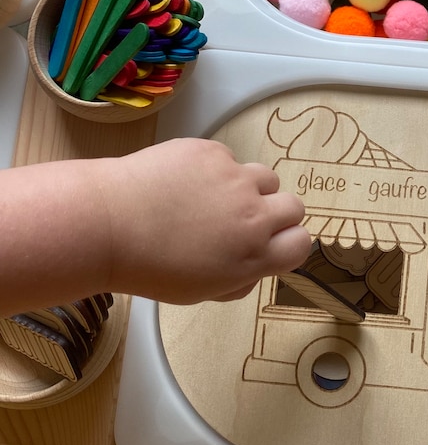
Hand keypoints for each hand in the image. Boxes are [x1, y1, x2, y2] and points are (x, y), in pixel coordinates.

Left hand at [100, 137, 310, 302]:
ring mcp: (235, 179)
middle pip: (294, 206)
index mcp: (253, 256)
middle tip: (246, 219)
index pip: (302, 243)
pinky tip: (185, 182)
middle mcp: (253, 215)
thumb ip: (239, 279)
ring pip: (265, 177)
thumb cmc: (147, 266)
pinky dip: (215, 169)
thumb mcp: (200, 292)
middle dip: (276, 214)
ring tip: (216, 196)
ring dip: (251, 188)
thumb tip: (254, 265)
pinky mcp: (212, 152)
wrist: (108, 225)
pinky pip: (228, 159)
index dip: (288, 243)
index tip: (272, 243)